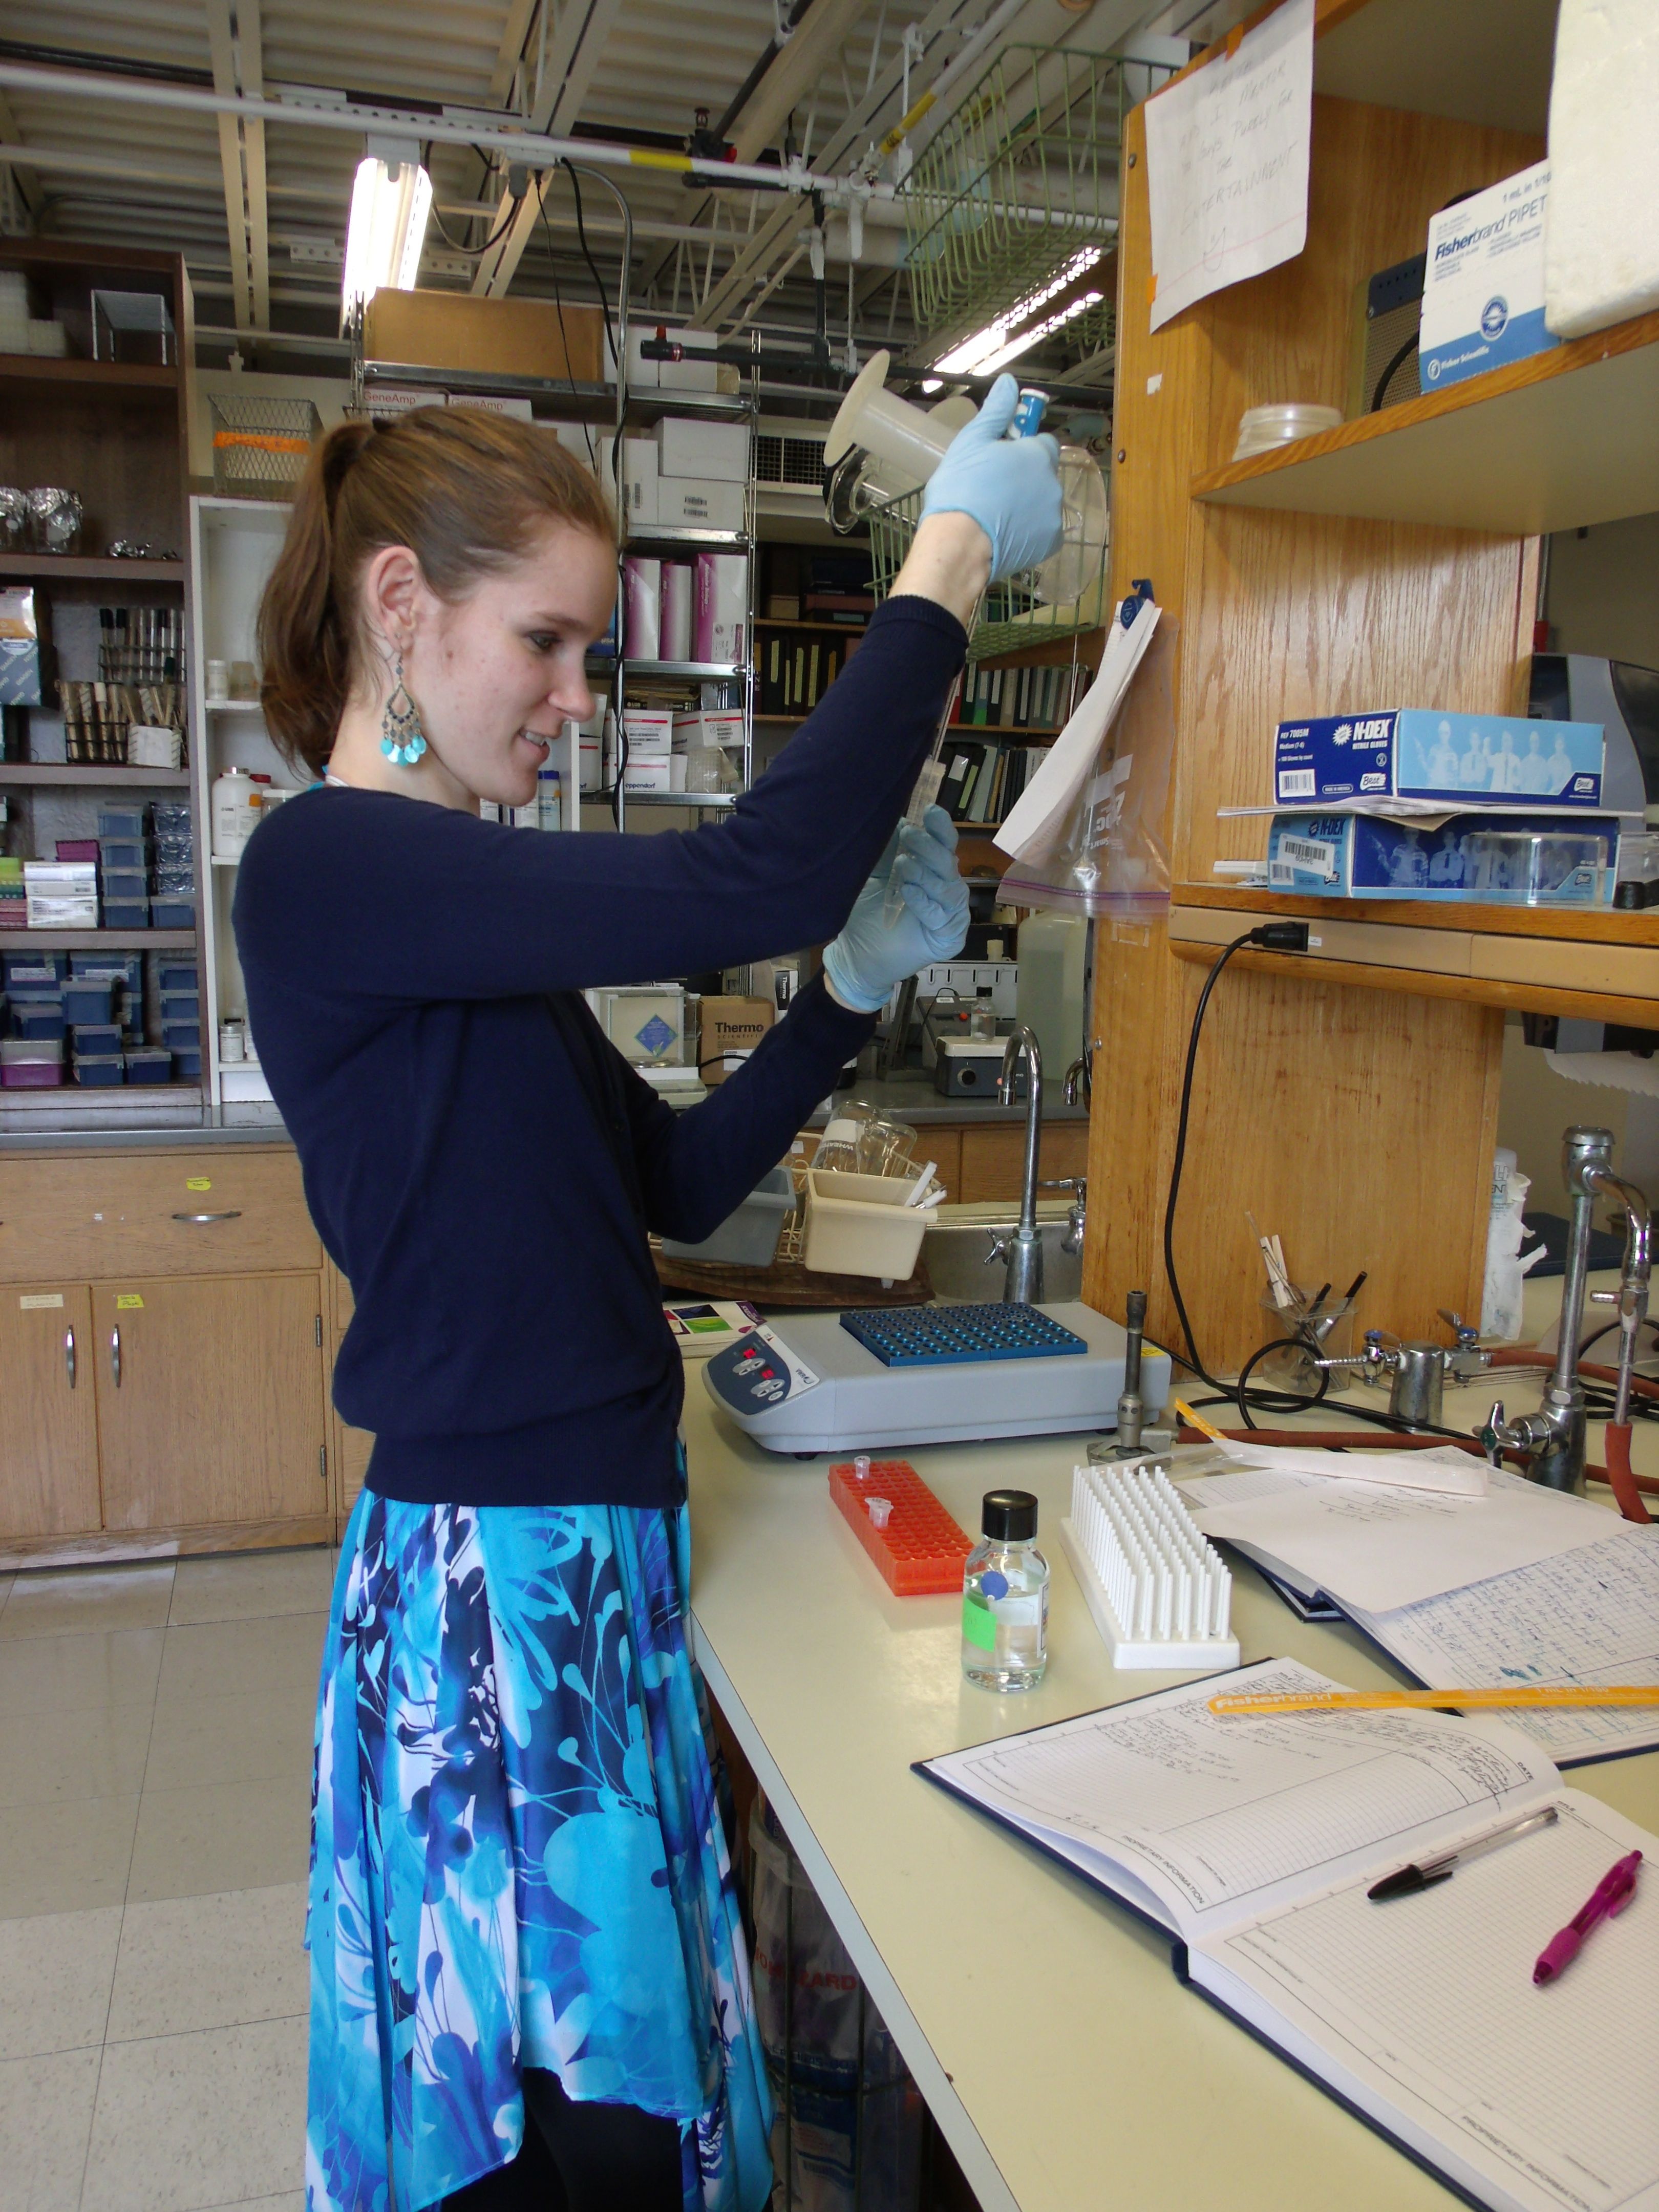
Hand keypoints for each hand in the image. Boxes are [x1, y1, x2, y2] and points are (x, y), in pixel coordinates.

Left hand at [822, 806, 970, 1013]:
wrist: (858, 957)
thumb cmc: (868, 915)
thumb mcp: (875, 877)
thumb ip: (886, 852)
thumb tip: (896, 820)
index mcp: (933, 871)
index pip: (945, 844)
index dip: (940, 827)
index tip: (929, 811)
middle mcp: (947, 889)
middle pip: (948, 862)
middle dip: (928, 847)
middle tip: (908, 836)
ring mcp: (951, 915)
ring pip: (947, 888)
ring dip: (924, 873)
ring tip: (902, 865)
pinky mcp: (949, 939)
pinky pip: (941, 916)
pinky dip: (923, 902)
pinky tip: (907, 891)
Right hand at [919, 374, 1063, 581]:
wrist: (959, 545)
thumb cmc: (962, 489)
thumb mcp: (972, 441)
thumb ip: (996, 411)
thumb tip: (1010, 384)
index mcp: (1038, 454)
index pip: (1043, 442)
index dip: (1023, 448)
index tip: (1002, 458)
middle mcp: (1053, 483)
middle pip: (1042, 474)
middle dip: (1024, 478)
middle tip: (992, 488)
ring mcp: (1054, 515)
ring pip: (1042, 503)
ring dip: (1026, 504)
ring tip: (996, 514)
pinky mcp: (1050, 543)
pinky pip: (1042, 530)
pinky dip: (1028, 530)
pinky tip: (1005, 533)